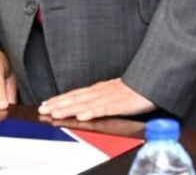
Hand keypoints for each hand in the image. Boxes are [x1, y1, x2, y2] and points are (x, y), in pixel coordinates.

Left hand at [38, 78, 153, 120]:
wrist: (153, 80)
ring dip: (69, 108)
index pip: (76, 94)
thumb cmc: (137, 87)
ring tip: (55, 113)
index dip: (60, 99)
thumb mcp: (117, 91)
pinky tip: (81, 116)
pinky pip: (103, 108)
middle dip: (58, 104)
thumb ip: (103, 97)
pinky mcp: (120, 103)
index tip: (46, 103)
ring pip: (85, 103)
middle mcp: (101, 91)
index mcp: (100, 89)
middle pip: (76, 98)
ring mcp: (109, 97)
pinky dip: (91, 112)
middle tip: (42, 109)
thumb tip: (89, 104)